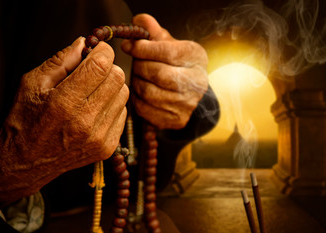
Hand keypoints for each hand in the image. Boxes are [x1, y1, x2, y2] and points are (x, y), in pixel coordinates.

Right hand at [0, 37, 128, 206]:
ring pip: (124, 94)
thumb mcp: (33, 83)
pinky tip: (95, 109)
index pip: (101, 66)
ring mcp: (100, 137)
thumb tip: (85, 43)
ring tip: (92, 91)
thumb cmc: (26, 120)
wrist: (27, 161)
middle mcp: (86, 122)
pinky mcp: (108, 146)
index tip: (98, 49)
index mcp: (64, 103)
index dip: (103, 51)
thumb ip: (61, 60)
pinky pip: (124, 113)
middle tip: (94, 70)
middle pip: (118, 78)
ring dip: (112, 86)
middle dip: (108, 67)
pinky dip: (113, 105)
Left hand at [122, 14, 208, 128]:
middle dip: (139, 66)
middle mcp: (197, 82)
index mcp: (196, 58)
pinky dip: (137, 99)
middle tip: (134, 62)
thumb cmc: (177, 65)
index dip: (143, 49)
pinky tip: (140, 92)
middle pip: (158, 74)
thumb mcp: (170, 45)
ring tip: (138, 76)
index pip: (167, 52)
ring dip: (137, 83)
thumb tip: (139, 21)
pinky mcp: (176, 120)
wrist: (191, 93)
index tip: (128, 46)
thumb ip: (155, 33)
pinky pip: (146, 109)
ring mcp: (187, 104)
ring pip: (149, 93)